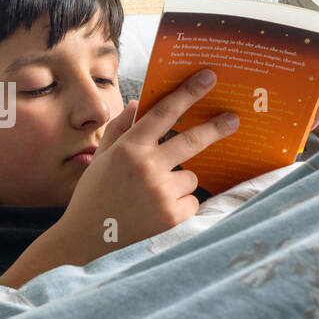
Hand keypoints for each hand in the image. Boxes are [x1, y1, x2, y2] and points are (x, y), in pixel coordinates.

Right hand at [52, 70, 239, 262]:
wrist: (86, 241)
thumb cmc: (93, 197)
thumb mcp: (100, 159)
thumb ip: (120, 129)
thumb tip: (140, 105)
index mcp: (128, 148)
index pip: (164, 113)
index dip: (189, 92)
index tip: (208, 77)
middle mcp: (147, 167)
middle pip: (193, 140)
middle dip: (216, 127)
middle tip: (232, 119)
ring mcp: (161, 192)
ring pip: (191, 177)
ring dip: (179, 183)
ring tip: (151, 198)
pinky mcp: (173, 217)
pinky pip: (192, 201)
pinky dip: (180, 205)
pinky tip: (156, 213)